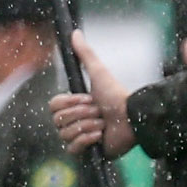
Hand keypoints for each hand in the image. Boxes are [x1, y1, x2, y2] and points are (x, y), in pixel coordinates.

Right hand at [47, 30, 134, 158]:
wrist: (133, 117)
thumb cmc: (117, 96)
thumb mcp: (99, 72)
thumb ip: (85, 54)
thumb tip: (75, 33)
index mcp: (74, 106)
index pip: (53, 107)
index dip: (69, 103)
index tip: (88, 99)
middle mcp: (74, 121)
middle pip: (58, 121)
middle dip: (81, 114)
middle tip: (98, 111)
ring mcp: (80, 138)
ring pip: (65, 135)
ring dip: (88, 126)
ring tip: (103, 123)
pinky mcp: (87, 153)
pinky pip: (73, 148)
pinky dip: (88, 140)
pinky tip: (101, 135)